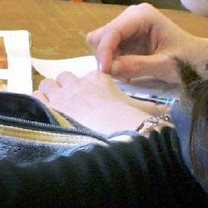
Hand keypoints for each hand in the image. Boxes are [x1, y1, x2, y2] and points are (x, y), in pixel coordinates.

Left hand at [35, 71, 165, 136]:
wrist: (112, 130)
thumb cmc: (129, 121)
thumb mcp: (146, 113)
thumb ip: (155, 111)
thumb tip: (170, 112)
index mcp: (100, 80)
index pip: (88, 76)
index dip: (86, 86)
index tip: (88, 97)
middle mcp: (79, 84)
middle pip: (65, 77)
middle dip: (65, 86)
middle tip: (69, 100)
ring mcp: (63, 95)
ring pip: (48, 84)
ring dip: (49, 93)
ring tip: (53, 105)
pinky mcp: (50, 107)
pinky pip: (37, 98)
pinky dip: (37, 103)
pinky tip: (39, 112)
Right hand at [87, 3, 207, 83]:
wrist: (204, 60)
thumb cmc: (191, 60)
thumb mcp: (165, 65)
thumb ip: (137, 66)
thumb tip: (109, 70)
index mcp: (142, 15)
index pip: (112, 31)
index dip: (105, 52)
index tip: (105, 73)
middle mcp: (131, 16)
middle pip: (101, 36)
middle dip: (104, 57)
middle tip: (116, 76)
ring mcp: (128, 26)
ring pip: (101, 44)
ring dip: (107, 61)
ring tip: (125, 75)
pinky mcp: (127, 38)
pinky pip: (109, 50)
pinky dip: (112, 63)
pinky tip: (127, 71)